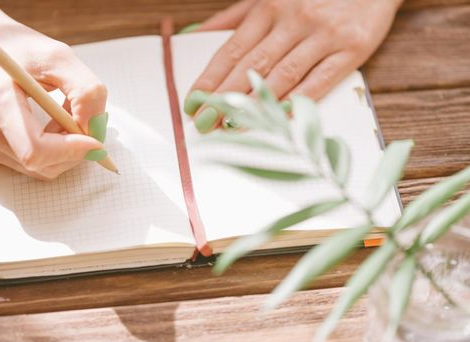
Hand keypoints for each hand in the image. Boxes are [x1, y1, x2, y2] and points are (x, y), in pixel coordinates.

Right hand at [0, 0, 105, 179]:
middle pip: (40, 164)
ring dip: (61, 150)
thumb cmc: (19, 50)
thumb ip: (86, 92)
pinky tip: (39, 127)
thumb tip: (96, 130)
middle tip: (79, 122)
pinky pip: (25, 168)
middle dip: (72, 150)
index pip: (35, 149)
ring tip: (57, 117)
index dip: (72, 151)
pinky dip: (45, 154)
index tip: (96, 142)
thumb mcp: (60, 57)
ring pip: (38, 169)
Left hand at [187, 0, 402, 131]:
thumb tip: (196, 34)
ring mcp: (322, 35)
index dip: (210, 78)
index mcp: (268, 6)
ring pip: (282, 76)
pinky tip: (277, 119)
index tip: (193, 102)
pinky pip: (320, 81)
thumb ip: (233, 17)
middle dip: (225, 98)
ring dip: (255, 105)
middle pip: (251, 66)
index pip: (232, 50)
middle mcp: (293, 20)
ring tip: (231, 126)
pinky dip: (298, 102)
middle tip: (204, 122)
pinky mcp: (350, 49)